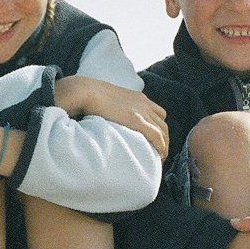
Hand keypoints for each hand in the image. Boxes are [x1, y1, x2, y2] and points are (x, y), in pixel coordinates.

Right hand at [53, 76, 168, 159]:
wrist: (86, 91)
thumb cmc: (89, 96)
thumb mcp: (107, 100)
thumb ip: (111, 109)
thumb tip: (104, 119)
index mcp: (136, 97)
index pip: (156, 112)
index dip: (157, 126)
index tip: (154, 140)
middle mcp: (143, 103)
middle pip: (162, 122)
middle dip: (164, 137)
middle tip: (159, 152)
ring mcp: (142, 112)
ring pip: (163, 130)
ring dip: (164, 144)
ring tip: (160, 158)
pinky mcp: (138, 121)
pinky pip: (157, 136)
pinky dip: (161, 147)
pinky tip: (160, 157)